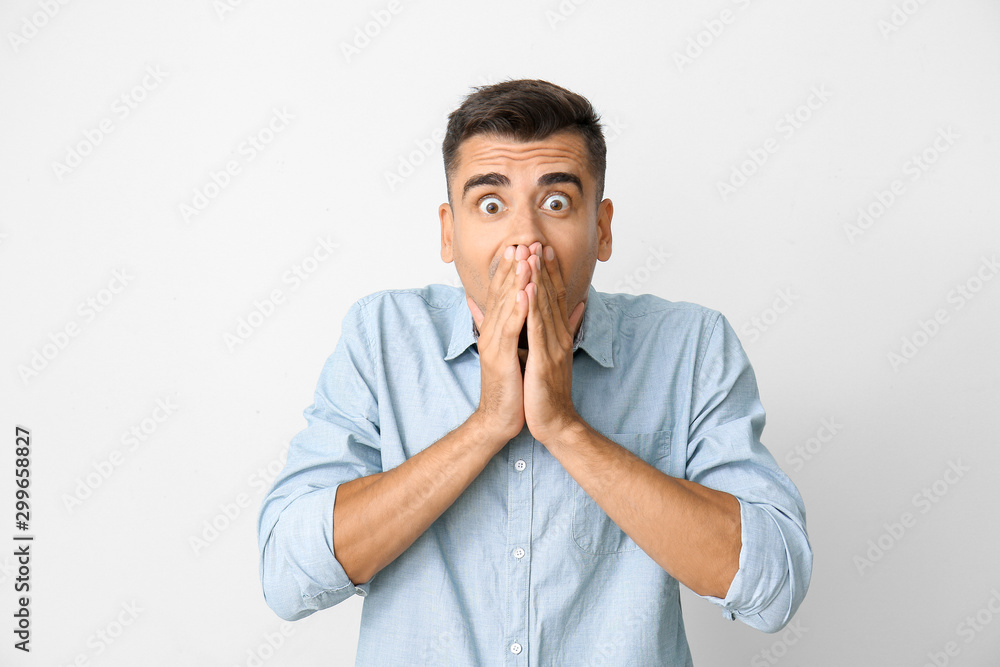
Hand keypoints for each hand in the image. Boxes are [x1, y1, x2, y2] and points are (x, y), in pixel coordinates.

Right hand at [467, 244, 531, 442]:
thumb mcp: (515, 351)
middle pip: (502, 293)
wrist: (500, 418)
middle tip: (521, 241)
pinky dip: (516, 308)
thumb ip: (516, 328)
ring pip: (505, 305)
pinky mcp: (500, 357)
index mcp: (496, 329)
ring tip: (523, 257)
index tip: (522, 247)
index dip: (512, 269)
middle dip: (512, 267)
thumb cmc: (511, 386)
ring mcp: (493, 343)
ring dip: (515, 280)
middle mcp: (491, 332)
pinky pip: (509, 328)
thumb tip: (521, 310)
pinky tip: (523, 292)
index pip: (503, 293)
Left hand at [522, 243, 585, 444]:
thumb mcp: (557, 355)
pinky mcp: (544, 360)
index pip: (555, 297)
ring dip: (537, 280)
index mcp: (559, 335)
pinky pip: (536, 329)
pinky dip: (532, 308)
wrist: (554, 421)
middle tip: (537, 241)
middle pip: (551, 296)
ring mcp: (553, 347)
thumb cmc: (549, 392)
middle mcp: (558, 336)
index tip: (543, 249)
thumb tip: (576, 307)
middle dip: (543, 268)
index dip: (550, 272)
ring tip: (532, 256)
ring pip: (544, 307)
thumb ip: (566, 328)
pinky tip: (527, 290)